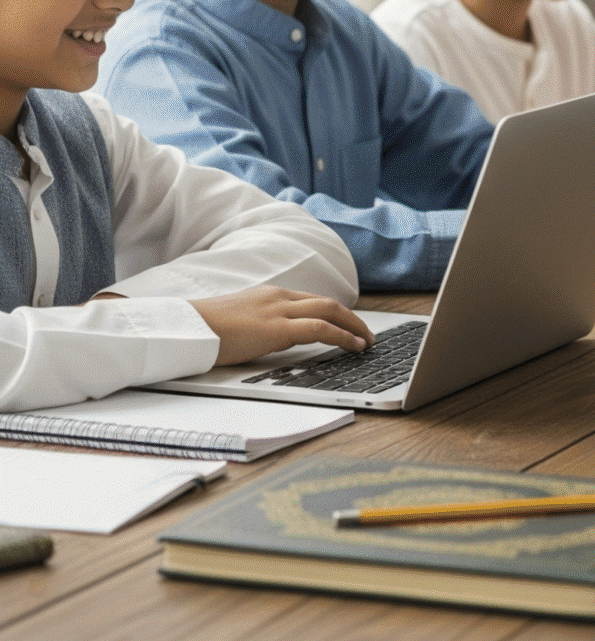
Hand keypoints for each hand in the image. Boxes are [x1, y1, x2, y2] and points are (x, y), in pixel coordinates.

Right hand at [188, 287, 373, 366]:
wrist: (183, 327)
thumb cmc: (203, 329)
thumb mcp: (239, 322)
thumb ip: (261, 325)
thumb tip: (276, 338)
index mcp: (269, 295)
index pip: (311, 301)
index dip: (334, 313)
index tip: (347, 324)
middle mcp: (279, 297)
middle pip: (327, 303)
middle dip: (351, 318)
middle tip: (365, 333)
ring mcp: (279, 310)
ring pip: (330, 311)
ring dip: (353, 326)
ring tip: (366, 341)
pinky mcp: (276, 328)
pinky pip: (320, 329)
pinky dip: (343, 336)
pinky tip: (354, 346)